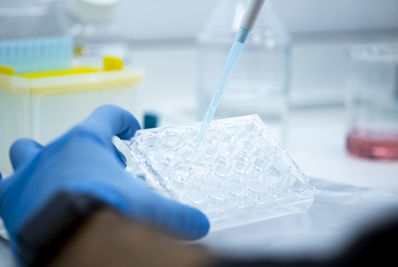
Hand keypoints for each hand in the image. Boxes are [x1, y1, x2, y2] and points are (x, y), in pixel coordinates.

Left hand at [0, 105, 208, 252]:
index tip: (131, 129)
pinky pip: (12, 188)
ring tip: (62, 180)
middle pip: (65, 137)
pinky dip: (26, 195)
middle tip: (104, 169)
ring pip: (26, 152)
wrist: (66, 242)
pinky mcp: (11, 201)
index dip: (121, 120)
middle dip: (84, 150)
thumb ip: (177, 215)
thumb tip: (200, 225)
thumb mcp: (148, 210)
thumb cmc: (106, 213)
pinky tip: (44, 209)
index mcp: (87, 143)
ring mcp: (28, 174)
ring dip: (42, 162)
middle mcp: (54, 152)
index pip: (107, 116)